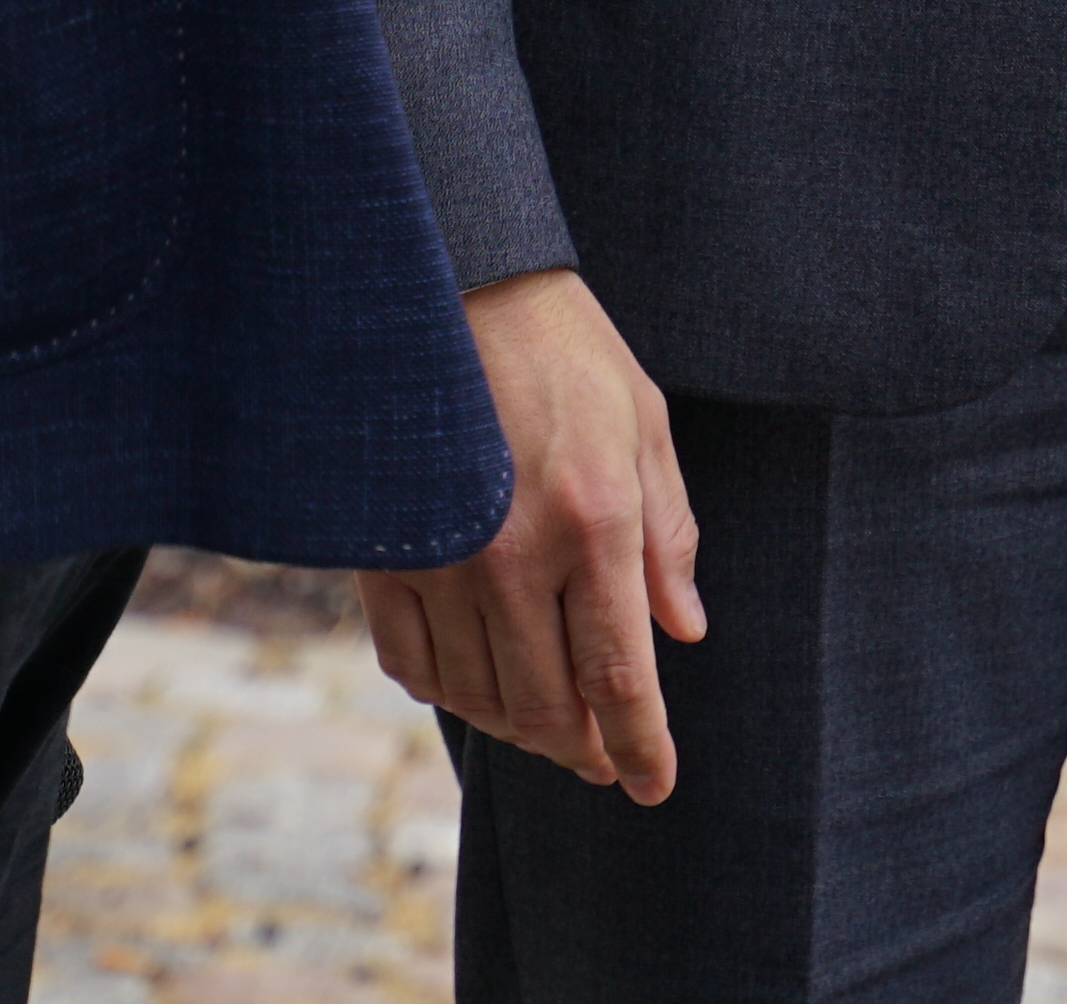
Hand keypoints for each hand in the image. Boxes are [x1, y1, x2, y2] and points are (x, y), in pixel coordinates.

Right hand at [363, 269, 700, 800]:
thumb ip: (669, 536)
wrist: (454, 282)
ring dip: (520, 728)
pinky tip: (474, 682)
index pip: (620, 675)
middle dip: (583, 750)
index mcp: (593, 520)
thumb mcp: (644, 424)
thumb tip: (683, 631)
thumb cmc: (563, 349)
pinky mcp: (383, 553)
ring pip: (480, 697)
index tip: (653, 784)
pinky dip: (447, 691)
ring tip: (549, 723)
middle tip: (604, 759)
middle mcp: (514, 553)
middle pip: (547, 707)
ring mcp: (441, 558)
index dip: (640, 745)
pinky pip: (410, 663)